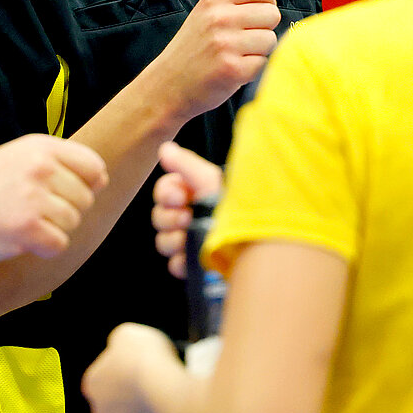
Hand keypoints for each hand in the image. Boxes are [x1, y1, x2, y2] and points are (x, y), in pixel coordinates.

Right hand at [0, 134, 106, 261]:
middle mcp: (41, 169)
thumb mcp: (20, 157)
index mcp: (42, 148)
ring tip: (24, 221)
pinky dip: (44, 247)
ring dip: (53, 228)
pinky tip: (22, 237)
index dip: (88, 184)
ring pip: (73, 222)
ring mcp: (34, 198)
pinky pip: (59, 244)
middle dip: (66, 210)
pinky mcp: (27, 228)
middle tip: (33, 210)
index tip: (66, 192)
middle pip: (85, 199)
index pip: (93, 167)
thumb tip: (102, 178)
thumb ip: (61, 162)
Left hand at [83, 322, 179, 412]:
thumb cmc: (142, 356)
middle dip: (127, 403)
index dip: (120, 375)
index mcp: (93, 384)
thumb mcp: (125, 335)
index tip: (135, 370)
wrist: (160, 384)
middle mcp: (101, 412)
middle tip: (150, 390)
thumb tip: (121, 350)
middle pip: (113, 408)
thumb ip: (119, 345)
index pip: (101, 380)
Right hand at [147, 0, 281, 123]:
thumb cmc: (192, 50)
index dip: (266, 2)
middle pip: (272, 13)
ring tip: (237, 56)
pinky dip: (254, 70)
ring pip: (271, 40)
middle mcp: (219, 18)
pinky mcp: (232, 69)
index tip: (253, 16)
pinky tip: (235, 70)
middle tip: (242, 41)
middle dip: (263, 29)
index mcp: (215, 0)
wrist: (167, 85)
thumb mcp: (208, 13)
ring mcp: (225, 44)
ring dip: (259, 51)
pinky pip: (264, 63)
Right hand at [151, 142, 224, 279]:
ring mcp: (191, 241)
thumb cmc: (235, 205)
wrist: (253, 239)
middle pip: (159, 217)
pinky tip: (192, 257)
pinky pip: (175, 264)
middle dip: (169, 218)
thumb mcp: (211, 180)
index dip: (166, 194)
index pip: (163, 192)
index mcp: (193, 194)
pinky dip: (180, 262)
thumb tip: (165, 148)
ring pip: (163, 242)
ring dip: (172, 240)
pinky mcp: (195, 263)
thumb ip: (185, 165)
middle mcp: (190, 216)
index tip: (179, 197)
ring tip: (188, 238)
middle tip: (187, 219)